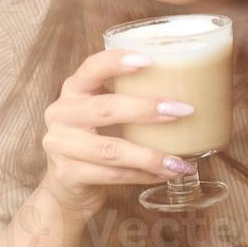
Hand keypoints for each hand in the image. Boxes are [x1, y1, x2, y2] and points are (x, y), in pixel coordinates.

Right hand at [41, 48, 196, 218]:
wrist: (65, 186)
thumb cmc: (96, 140)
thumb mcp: (104, 113)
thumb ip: (129, 98)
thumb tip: (186, 89)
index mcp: (74, 90)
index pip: (91, 68)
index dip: (117, 62)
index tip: (150, 60)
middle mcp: (62, 114)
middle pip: (105, 109)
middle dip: (146, 110)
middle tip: (182, 111)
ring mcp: (61, 146)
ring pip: (111, 150)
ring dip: (150, 156)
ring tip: (179, 162)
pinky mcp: (68, 175)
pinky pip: (112, 175)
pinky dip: (142, 175)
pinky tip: (164, 174)